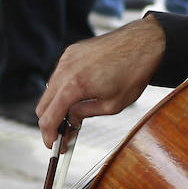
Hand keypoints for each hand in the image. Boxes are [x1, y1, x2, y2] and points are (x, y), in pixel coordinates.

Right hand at [35, 17, 164, 148]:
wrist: (145, 42)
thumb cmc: (134, 72)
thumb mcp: (112, 105)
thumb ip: (85, 113)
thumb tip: (71, 119)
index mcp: (74, 86)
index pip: (49, 118)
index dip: (49, 136)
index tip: (53, 146)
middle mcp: (65, 70)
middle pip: (42, 105)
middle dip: (50, 123)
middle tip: (63, 135)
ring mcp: (67, 58)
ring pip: (49, 90)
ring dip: (56, 105)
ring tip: (73, 117)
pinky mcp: (72, 52)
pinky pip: (59, 75)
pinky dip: (62, 89)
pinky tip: (77, 96)